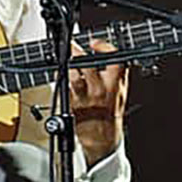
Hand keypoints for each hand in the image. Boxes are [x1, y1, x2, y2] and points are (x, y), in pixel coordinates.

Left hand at [69, 39, 128, 163]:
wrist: (101, 137)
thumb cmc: (110, 113)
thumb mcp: (121, 92)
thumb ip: (116, 74)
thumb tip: (106, 53)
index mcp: (116, 86)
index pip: (115, 61)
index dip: (104, 48)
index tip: (95, 43)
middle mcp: (100, 91)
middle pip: (87, 66)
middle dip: (77, 52)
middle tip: (72, 45)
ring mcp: (84, 98)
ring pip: (73, 76)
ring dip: (67, 64)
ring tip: (64, 57)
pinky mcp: (71, 103)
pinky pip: (63, 86)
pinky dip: (60, 77)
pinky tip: (60, 71)